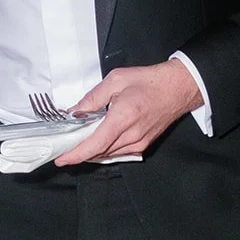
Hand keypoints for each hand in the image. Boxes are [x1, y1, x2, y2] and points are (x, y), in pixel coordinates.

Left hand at [55, 61, 201, 166]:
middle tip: (62, 149)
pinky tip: (96, 142)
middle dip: (79, 153)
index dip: (76, 154)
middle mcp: (132, 135)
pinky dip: (104, 149)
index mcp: (123, 117)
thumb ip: (93, 98)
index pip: (95, 144)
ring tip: (77, 145)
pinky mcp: (143, 145)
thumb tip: (75, 112)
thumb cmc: (150, 81)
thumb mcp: (116, 80)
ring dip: (91, 152)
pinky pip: (118, 152)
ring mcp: (139, 143)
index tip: (61, 159)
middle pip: (99, 153)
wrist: (178, 88)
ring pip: (108, 154)